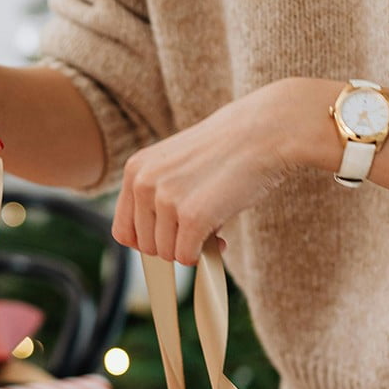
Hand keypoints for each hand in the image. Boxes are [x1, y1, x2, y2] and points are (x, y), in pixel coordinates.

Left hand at [113, 77, 331, 262]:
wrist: (265, 131)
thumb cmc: (228, 148)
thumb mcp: (177, 165)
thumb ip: (159, 197)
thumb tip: (158, 244)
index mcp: (135, 170)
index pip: (123, 231)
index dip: (148, 241)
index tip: (171, 238)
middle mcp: (143, 184)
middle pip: (146, 246)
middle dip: (173, 245)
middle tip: (200, 234)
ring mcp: (166, 200)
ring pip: (166, 254)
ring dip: (191, 249)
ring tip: (213, 230)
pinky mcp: (192, 217)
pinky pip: (187, 257)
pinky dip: (204, 256)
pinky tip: (220, 237)